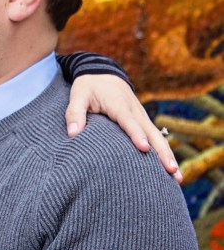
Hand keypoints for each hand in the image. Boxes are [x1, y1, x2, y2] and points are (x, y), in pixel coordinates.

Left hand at [65, 74, 182, 182]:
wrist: (102, 72)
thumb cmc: (88, 86)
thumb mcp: (77, 96)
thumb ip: (74, 114)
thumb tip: (72, 134)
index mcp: (119, 104)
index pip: (129, 121)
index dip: (137, 135)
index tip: (144, 149)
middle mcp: (135, 111)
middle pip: (151, 133)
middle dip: (162, 152)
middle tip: (171, 170)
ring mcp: (141, 116)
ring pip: (158, 137)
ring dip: (168, 155)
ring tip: (177, 177)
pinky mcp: (142, 121)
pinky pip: (155, 137)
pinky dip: (163, 152)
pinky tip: (169, 169)